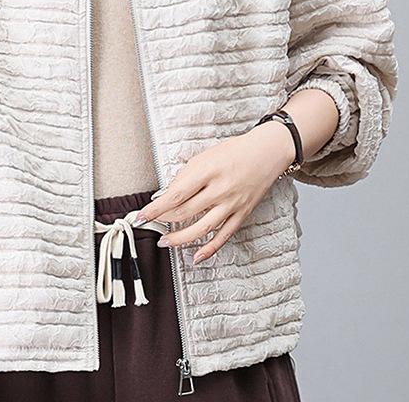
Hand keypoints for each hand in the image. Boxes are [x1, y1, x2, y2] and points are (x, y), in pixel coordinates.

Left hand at [133, 121, 295, 264]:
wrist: (266, 153)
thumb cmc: (234, 151)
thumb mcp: (205, 156)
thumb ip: (186, 175)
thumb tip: (168, 194)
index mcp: (208, 170)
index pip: (176, 194)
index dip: (156, 208)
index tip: (142, 215)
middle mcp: (220, 189)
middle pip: (186, 212)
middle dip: (164, 221)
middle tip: (150, 225)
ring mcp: (232, 203)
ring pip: (202, 228)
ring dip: (180, 238)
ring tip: (165, 242)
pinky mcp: (242, 213)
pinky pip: (224, 235)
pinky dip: (209, 248)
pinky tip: (196, 256)